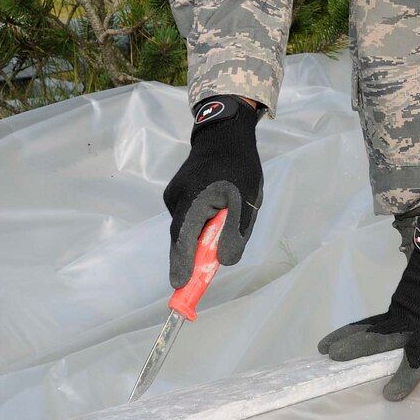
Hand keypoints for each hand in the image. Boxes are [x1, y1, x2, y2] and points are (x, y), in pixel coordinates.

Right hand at [162, 95, 261, 288]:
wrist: (224, 133)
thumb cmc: (239, 167)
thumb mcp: (246, 202)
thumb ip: (235, 233)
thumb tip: (222, 261)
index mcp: (194, 200)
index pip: (183, 239)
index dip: (181, 264)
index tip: (179, 286)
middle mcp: (177, 199)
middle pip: (181, 237)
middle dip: (189, 258)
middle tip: (196, 280)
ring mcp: (174, 195)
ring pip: (185, 227)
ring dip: (198, 238)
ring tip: (222, 231)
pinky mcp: (176, 192)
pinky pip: (186, 216)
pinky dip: (197, 225)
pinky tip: (215, 217)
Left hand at [318, 209, 419, 403]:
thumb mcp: (416, 287)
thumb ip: (409, 303)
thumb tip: (406, 308)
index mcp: (400, 311)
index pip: (367, 326)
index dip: (346, 335)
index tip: (323, 346)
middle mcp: (411, 322)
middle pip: (379, 338)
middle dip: (356, 348)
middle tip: (334, 357)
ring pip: (416, 357)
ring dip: (404, 378)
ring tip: (390, 396)